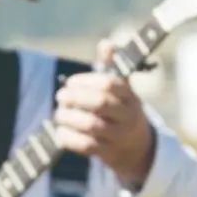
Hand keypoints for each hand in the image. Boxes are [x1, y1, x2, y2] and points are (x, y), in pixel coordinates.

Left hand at [54, 40, 156, 190]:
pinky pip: (86, 146)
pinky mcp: (108, 153)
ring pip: (92, 125)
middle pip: (100, 103)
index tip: (71, 82)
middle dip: (75, 98)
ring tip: (58, 113)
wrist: (137, 148)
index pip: (109, 84)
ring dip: (69, 117)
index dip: (87, 81)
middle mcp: (127, 116)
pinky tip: (61, 131)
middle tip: (60, 96)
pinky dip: (69, 138)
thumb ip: (111, 67)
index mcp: (130, 97)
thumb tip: (106, 43)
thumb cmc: (122, 111)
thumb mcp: (122, 90)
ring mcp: (119, 136)